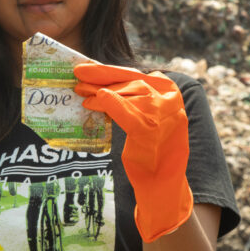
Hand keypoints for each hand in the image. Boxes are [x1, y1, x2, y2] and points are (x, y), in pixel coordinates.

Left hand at [73, 63, 192, 241]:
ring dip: (101, 92)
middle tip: (78, 76)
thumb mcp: (146, 116)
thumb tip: (103, 83)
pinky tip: (95, 101)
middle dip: (102, 79)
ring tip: (82, 93)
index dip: (109, 70)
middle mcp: (170, 99)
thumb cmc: (151, 148)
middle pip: (130, 82)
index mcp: (171, 91)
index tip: (86, 67)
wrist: (163, 182)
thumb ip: (133, 99)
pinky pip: (126, 111)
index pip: (136, 75)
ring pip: (127, 94)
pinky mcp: (151, 129)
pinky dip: (110, 104)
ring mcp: (163, 114)